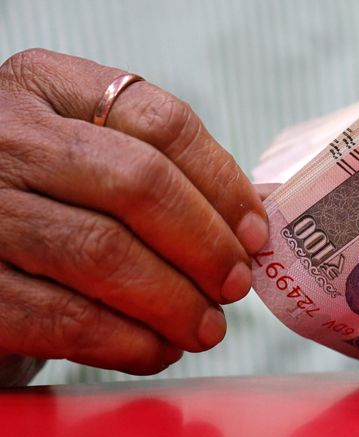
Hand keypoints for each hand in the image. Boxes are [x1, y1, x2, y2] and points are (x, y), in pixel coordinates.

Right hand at [0, 49, 267, 383]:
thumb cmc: (43, 207)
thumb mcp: (84, 161)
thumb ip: (157, 172)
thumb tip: (253, 221)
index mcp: (46, 87)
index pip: (161, 122)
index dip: (223, 182)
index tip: (255, 232)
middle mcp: (4, 135)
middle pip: (139, 183)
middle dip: (205, 245)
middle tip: (235, 285)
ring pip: (104, 252)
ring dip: (174, 301)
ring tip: (206, 327)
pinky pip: (63, 317)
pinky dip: (126, 341)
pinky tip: (155, 348)